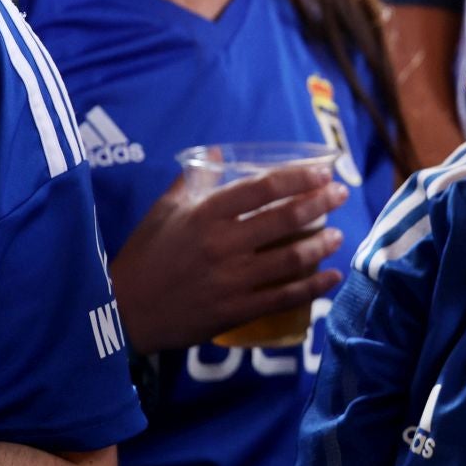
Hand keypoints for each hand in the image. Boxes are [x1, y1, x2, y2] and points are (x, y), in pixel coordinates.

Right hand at [111, 165, 349, 352]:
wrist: (124, 311)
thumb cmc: (145, 255)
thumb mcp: (165, 210)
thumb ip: (194, 181)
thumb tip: (220, 153)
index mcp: (205, 214)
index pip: (263, 188)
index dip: (298, 177)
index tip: (323, 171)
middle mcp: (222, 244)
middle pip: (284, 219)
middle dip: (320, 203)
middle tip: (340, 194)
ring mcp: (231, 280)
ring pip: (290, 258)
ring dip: (321, 245)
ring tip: (337, 234)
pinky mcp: (236, 310)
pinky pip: (284, 296)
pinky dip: (313, 286)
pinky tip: (331, 276)